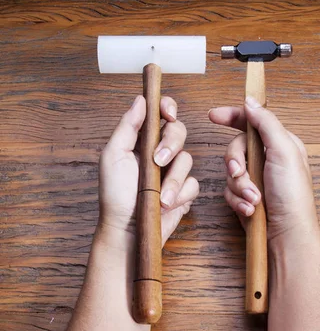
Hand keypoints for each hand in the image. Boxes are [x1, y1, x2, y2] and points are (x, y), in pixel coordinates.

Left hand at [98, 95, 198, 246]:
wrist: (127, 230)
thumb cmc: (115, 196)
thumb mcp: (114, 156)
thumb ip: (127, 126)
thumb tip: (140, 100)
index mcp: (141, 141)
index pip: (160, 114)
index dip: (167, 107)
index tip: (167, 112)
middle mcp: (159, 153)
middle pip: (178, 131)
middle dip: (171, 143)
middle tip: (158, 160)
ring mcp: (173, 172)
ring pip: (187, 159)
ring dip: (172, 179)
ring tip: (159, 197)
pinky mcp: (184, 192)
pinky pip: (193, 184)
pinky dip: (179, 195)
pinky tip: (165, 205)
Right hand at [209, 97, 318, 244]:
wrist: (286, 232)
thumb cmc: (292, 195)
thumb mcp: (284, 151)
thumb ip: (266, 123)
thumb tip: (250, 102)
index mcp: (279, 144)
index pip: (252, 122)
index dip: (232, 116)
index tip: (214, 115)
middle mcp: (266, 159)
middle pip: (235, 148)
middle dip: (235, 163)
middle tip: (239, 173)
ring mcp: (255, 179)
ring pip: (229, 172)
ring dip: (240, 187)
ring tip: (255, 199)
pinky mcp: (245, 196)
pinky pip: (228, 191)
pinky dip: (238, 200)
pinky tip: (251, 210)